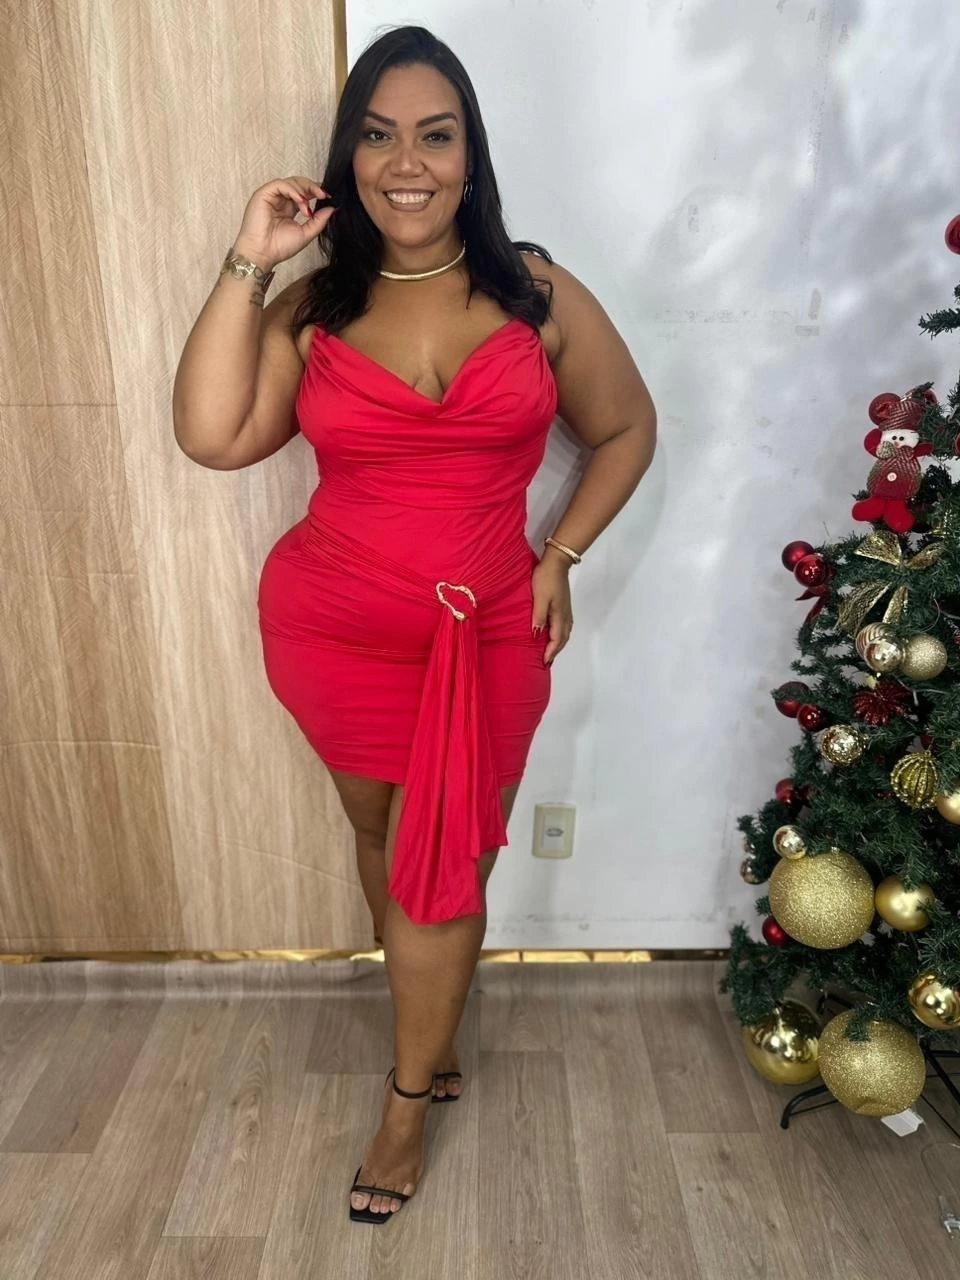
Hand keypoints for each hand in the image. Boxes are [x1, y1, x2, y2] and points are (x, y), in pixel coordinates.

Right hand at [233, 176, 336, 270]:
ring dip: (303, 192)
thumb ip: (319, 221)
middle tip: (323, 195)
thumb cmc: (279, 247)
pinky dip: (293, 190)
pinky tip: (300, 201)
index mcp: (288, 208)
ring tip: (306, 208)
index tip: (327, 197)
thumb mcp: (306, 233)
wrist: (263, 254)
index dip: (315, 192)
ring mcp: (271, 196)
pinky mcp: (263, 194)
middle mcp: (280, 200)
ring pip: (291, 182)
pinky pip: (280, 184)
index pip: (303, 193)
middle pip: (298, 183)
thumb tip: (332, 209)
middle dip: (312, 187)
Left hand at [531, 550, 573, 666]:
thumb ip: (539, 616)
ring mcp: (566, 611)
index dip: (550, 652)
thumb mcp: (540, 598)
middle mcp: (566, 616)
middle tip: (546, 662)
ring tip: (549, 652)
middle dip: (555, 652)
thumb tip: (537, 635)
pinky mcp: (564, 606)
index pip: (557, 640)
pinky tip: (553, 635)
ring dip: (558, 644)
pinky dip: (559, 635)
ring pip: (565, 633)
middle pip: (563, 639)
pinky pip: (564, 626)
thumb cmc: (546, 579)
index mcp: (559, 616)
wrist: (556, 562)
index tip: (543, 662)